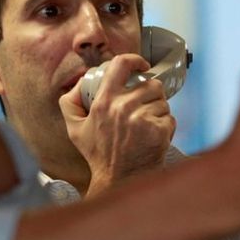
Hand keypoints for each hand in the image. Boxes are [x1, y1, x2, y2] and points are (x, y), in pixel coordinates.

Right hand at [59, 54, 175, 193]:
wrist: (119, 179)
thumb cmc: (99, 154)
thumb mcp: (74, 128)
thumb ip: (70, 101)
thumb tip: (82, 82)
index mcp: (104, 102)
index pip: (121, 65)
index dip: (134, 60)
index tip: (141, 65)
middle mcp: (123, 107)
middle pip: (150, 84)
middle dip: (149, 94)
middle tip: (143, 108)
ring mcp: (143, 119)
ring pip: (162, 100)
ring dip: (157, 109)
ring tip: (146, 124)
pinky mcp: (159, 131)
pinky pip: (169, 117)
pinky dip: (165, 125)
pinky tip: (153, 136)